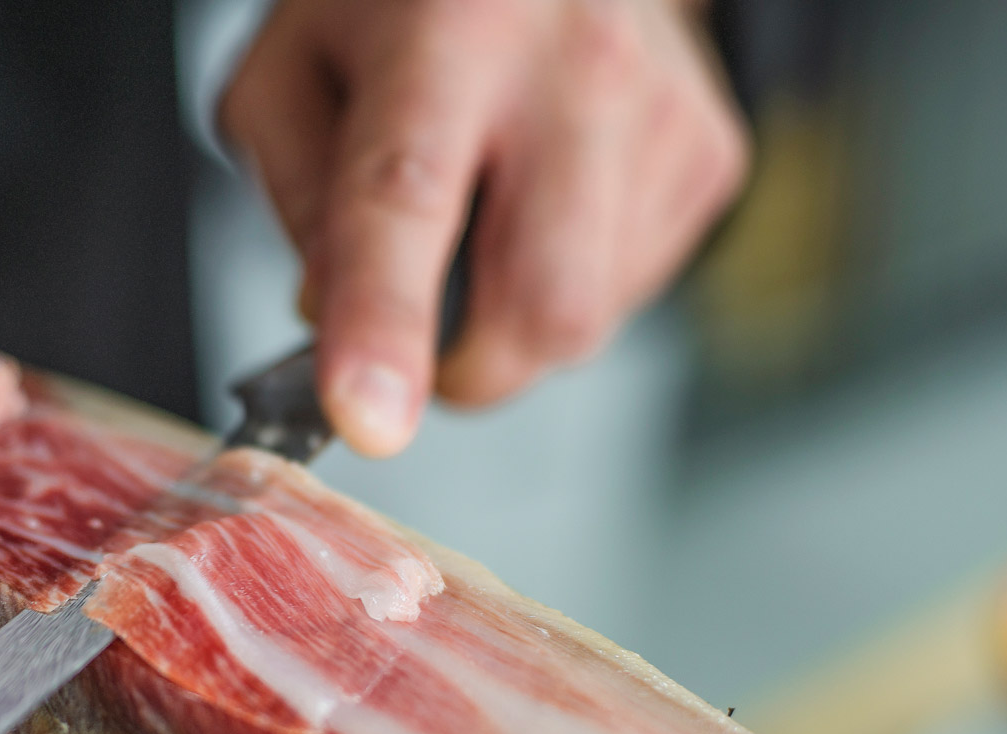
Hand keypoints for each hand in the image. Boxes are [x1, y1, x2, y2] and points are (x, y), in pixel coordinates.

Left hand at [222, 0, 748, 455]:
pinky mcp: (712, 156)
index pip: (408, 201)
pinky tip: (546, 205)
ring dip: (513, 318)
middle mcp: (575, 68)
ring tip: (489, 217)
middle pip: (542, 306)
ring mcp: (662, 115)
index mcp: (450, 32)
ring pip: (588, 319)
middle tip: (418, 331)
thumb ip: (296, 193)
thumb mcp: (295, 66)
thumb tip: (334, 318)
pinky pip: (629, 291)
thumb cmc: (412, 0)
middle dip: (465, 367)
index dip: (385, 324)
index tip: (370, 418)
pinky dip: (570, 283)